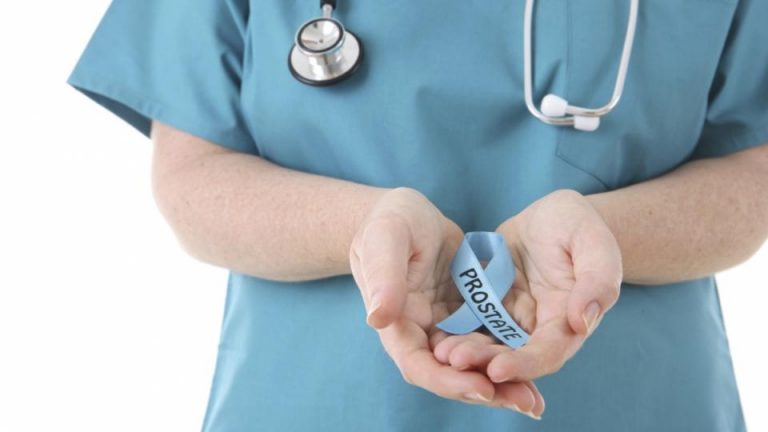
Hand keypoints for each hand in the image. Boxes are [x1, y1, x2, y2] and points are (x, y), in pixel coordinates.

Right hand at [349, 188, 541, 410]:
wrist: (406, 209)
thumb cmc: (390, 220)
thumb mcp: (386, 239)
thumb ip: (383, 276)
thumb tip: (378, 318)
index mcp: (397, 322)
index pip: (418, 365)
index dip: (448, 381)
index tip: (482, 386)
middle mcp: (421, 333)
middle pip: (451, 374)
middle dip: (486, 391)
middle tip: (526, 402)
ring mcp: (446, 326)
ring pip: (474, 364)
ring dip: (503, 382)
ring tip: (535, 400)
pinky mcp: (468, 315)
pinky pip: (490, 340)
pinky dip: (509, 356)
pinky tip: (537, 365)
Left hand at [433, 190, 622, 414]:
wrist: (551, 216)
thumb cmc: (578, 224)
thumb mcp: (593, 242)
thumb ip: (597, 280)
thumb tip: (581, 322)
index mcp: (568, 320)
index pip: (549, 353)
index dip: (525, 365)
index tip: (497, 370)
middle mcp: (539, 329)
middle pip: (513, 357)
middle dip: (484, 363)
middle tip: (453, 360)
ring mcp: (512, 319)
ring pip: (488, 345)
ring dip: (467, 353)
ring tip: (441, 353)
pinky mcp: (489, 307)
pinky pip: (471, 324)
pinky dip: (456, 333)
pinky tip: (435, 336)